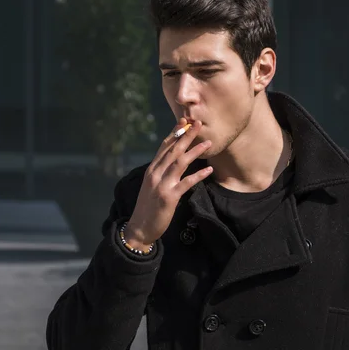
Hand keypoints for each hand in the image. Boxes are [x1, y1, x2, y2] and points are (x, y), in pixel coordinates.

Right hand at [124, 118, 212, 249]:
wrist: (140, 227)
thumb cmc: (147, 207)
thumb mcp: (151, 185)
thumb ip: (160, 172)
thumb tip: (171, 161)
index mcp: (152, 170)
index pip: (164, 147)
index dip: (175, 133)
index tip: (185, 121)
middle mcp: (156, 174)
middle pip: (173, 150)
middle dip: (186, 135)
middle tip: (198, 123)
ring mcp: (162, 184)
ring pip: (180, 162)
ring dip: (195, 151)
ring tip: (208, 143)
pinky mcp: (169, 197)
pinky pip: (186, 183)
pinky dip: (198, 175)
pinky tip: (208, 170)